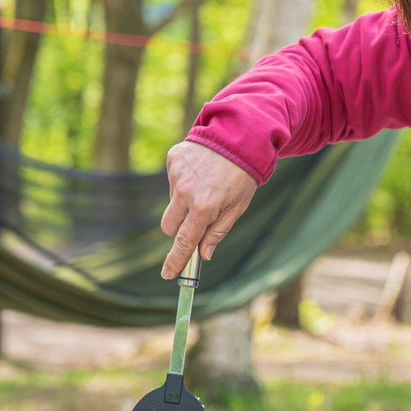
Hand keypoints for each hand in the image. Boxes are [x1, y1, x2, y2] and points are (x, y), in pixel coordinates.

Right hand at [160, 141, 257, 278]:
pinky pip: (172, 181)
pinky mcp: (173, 160)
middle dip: (180, 229)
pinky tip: (201, 170)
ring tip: (207, 185)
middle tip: (198, 219)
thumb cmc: (242, 176)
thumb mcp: (237, 207)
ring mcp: (177, 175)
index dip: (175, 260)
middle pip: (169, 226)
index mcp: (205, 207)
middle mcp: (186, 192)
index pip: (184, 241)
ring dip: (184, 202)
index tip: (168, 274)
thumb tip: (203, 256)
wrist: (239, 136)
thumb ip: (218, 232)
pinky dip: (184, 181)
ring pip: (171, 203)